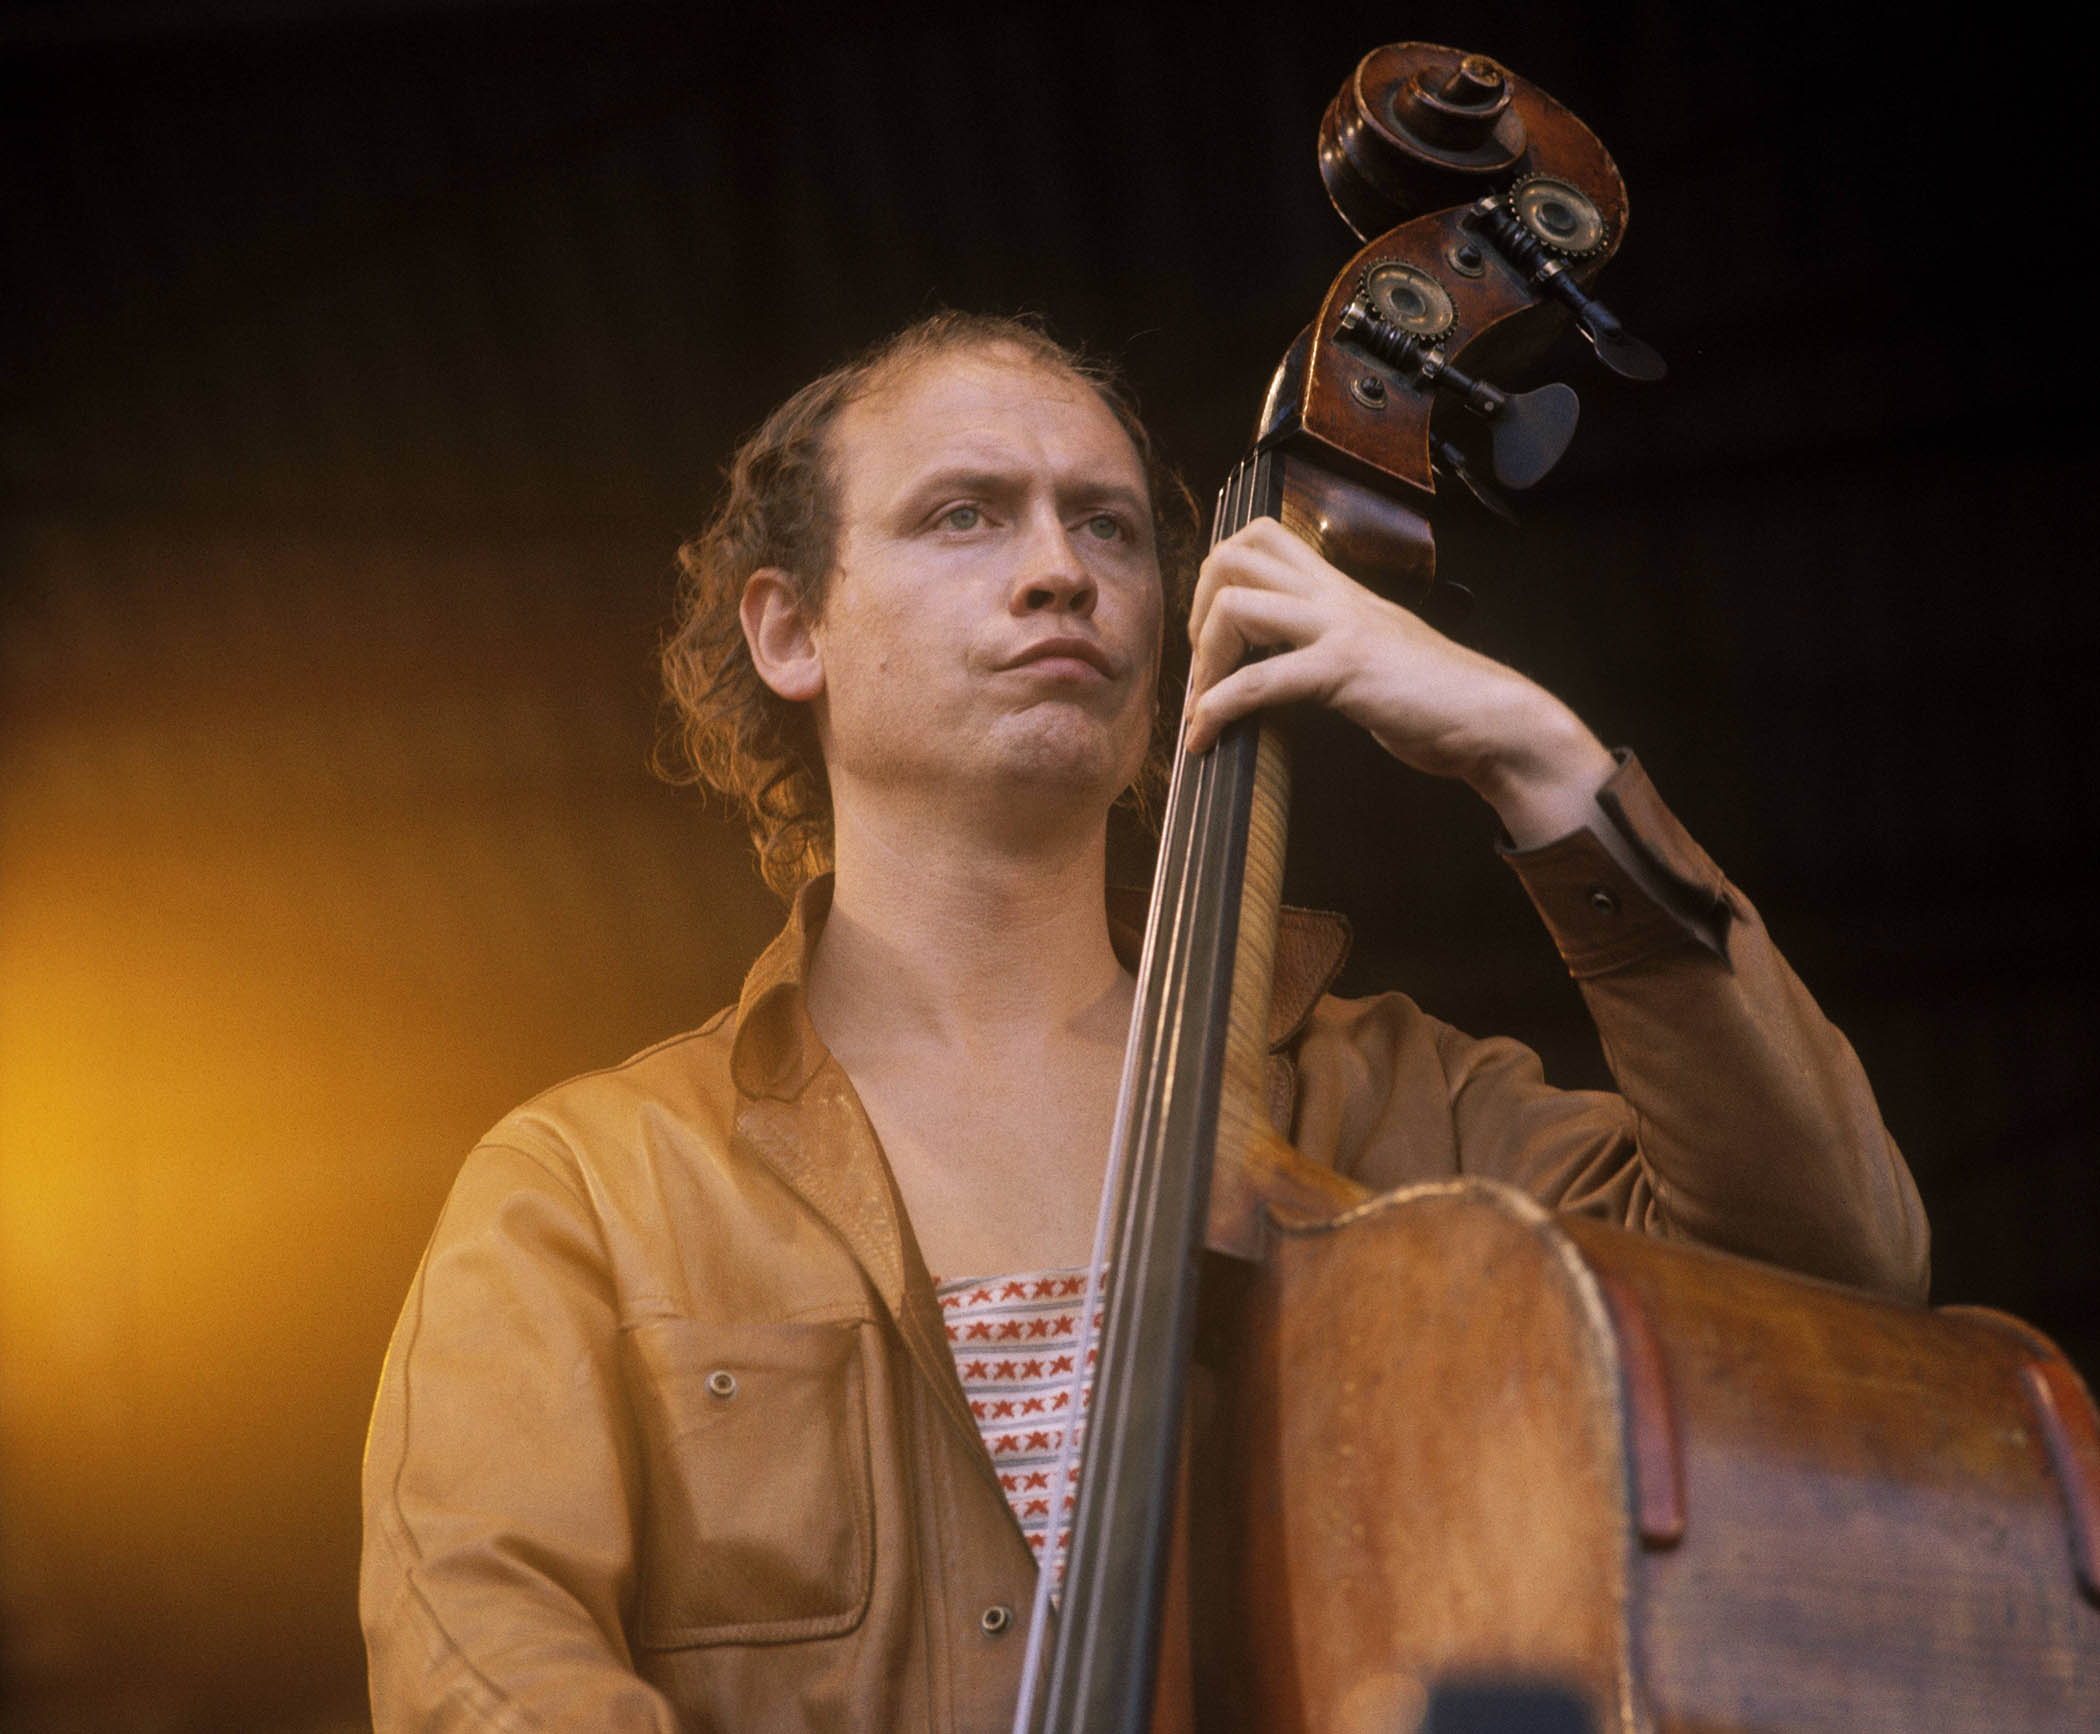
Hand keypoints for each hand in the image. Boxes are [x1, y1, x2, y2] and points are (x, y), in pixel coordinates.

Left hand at [1183, 518, 1616, 847]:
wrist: (1492, 720)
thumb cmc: (1435, 697)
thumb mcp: (1372, 654)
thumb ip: (1327, 645)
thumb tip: (1278, 665)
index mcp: (1340, 589)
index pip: (1262, 537)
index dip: (1218, 576)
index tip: (1216, 635)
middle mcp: (1335, 596)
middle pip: (1234, 553)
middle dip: (1197, 606)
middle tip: (1204, 664)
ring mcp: (1340, 628)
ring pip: (1236, 605)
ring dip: (1202, 659)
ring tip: (1203, 705)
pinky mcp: (1345, 670)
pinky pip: (1258, 681)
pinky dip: (1217, 709)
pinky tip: (1205, 738)